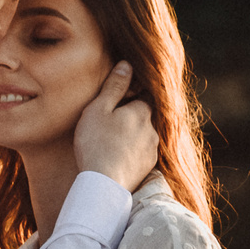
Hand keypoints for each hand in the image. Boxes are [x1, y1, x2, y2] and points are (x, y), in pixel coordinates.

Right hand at [72, 61, 157, 190]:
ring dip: (132, 136)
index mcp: (141, 112)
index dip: (131, 97)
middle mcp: (152, 130)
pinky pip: (141, 154)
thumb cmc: (97, 143)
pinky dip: (131, 153)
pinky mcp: (148, 168)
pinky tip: (117, 157)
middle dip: (131, 117)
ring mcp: (152, 150)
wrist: (104, 183)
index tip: (117, 101)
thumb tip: (127, 65)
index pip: (143, 97)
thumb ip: (114, 87)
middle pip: (144, 117)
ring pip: (143, 136)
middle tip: (110, 123)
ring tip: (112, 142)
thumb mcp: (99, 109)